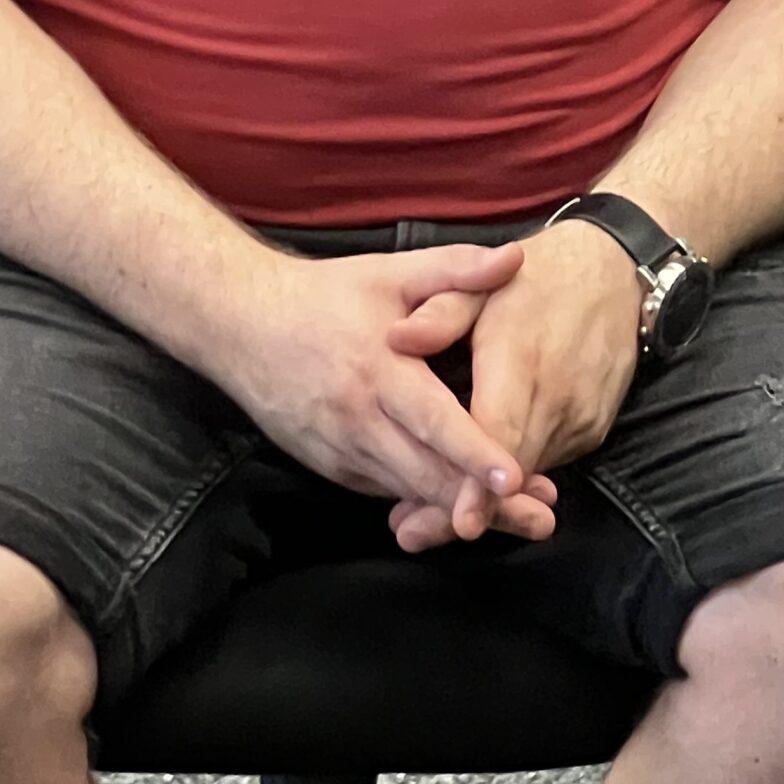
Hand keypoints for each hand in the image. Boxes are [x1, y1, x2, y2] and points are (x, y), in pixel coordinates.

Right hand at [224, 241, 561, 540]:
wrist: (239, 324)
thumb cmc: (322, 296)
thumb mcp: (389, 272)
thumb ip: (455, 269)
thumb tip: (515, 260)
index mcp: (380, 371)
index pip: (435, 421)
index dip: (476, 453)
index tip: (516, 478)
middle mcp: (360, 420)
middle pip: (429, 475)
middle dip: (487, 504)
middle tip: (544, 519)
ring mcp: (341, 450)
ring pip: (409, 493)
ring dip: (462, 510)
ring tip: (520, 522)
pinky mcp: (330, 466)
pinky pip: (385, 490)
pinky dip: (422, 502)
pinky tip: (461, 508)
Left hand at [384, 221, 642, 552]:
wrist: (614, 273)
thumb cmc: (535, 278)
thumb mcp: (483, 283)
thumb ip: (440, 311)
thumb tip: (397, 338)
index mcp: (523, 360)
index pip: (502, 433)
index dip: (478, 482)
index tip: (458, 521)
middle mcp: (558, 398)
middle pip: (512, 471)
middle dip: (465, 507)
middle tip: (409, 532)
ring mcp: (580, 419)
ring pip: (529, 472)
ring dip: (487, 498)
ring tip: (430, 515)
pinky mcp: (592, 430)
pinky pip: (546, 460)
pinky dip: (514, 474)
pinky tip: (478, 485)